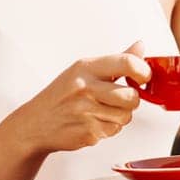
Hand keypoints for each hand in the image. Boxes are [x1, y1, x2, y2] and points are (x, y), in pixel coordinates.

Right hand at [10, 40, 149, 156]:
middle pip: (132, 96)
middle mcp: (85, 88)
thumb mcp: (84, 71)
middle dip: (131, 100)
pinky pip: (115, 130)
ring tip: (102, 111)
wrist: (35, 123)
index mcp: (85, 68)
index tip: (144, 77)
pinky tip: (93, 122)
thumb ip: (116, 61)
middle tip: (119, 99)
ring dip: (120, 116)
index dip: (143, 71)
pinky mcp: (88, 132)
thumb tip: (140, 47)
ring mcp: (85, 112)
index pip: (126, 63)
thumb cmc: (62, 95)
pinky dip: (109, 129)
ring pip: (126, 116)